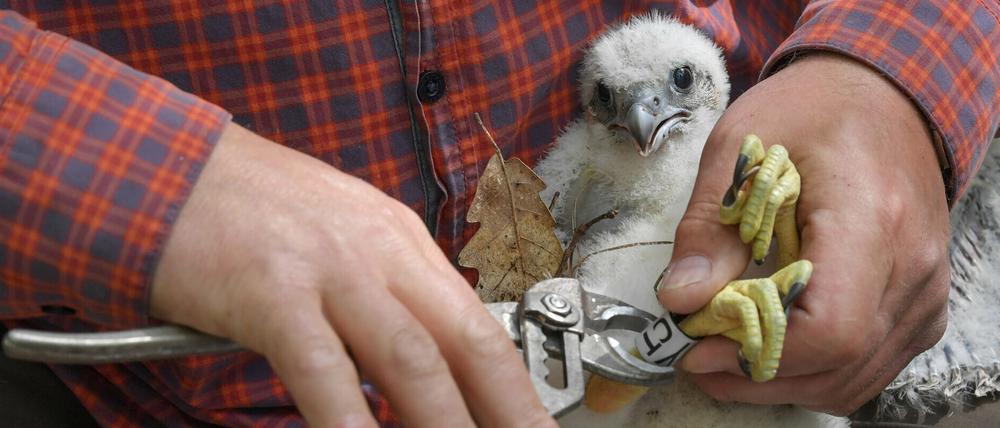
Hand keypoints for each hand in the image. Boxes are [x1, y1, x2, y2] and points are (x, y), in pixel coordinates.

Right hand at [150, 123, 552, 426]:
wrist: (168, 166)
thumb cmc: (249, 208)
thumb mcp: (341, 238)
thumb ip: (383, 295)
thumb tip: (420, 360)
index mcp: (401, 241)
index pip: (478, 322)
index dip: (514, 386)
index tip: (532, 422)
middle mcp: (380, 252)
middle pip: (467, 341)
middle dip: (507, 408)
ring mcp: (330, 270)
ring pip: (411, 359)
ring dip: (445, 423)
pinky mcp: (271, 292)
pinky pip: (320, 367)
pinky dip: (348, 417)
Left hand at [656, 53, 949, 414]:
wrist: (884, 96)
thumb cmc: (811, 111)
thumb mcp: (740, 149)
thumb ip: (708, 227)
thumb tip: (679, 300)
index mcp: (870, 217)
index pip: (830, 327)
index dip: (757, 352)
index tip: (697, 345)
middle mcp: (912, 265)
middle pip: (838, 365)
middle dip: (755, 374)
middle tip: (695, 356)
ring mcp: (925, 291)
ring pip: (853, 380)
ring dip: (780, 382)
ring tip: (721, 356)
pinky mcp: (921, 305)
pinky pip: (869, 367)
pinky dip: (814, 373)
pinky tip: (768, 349)